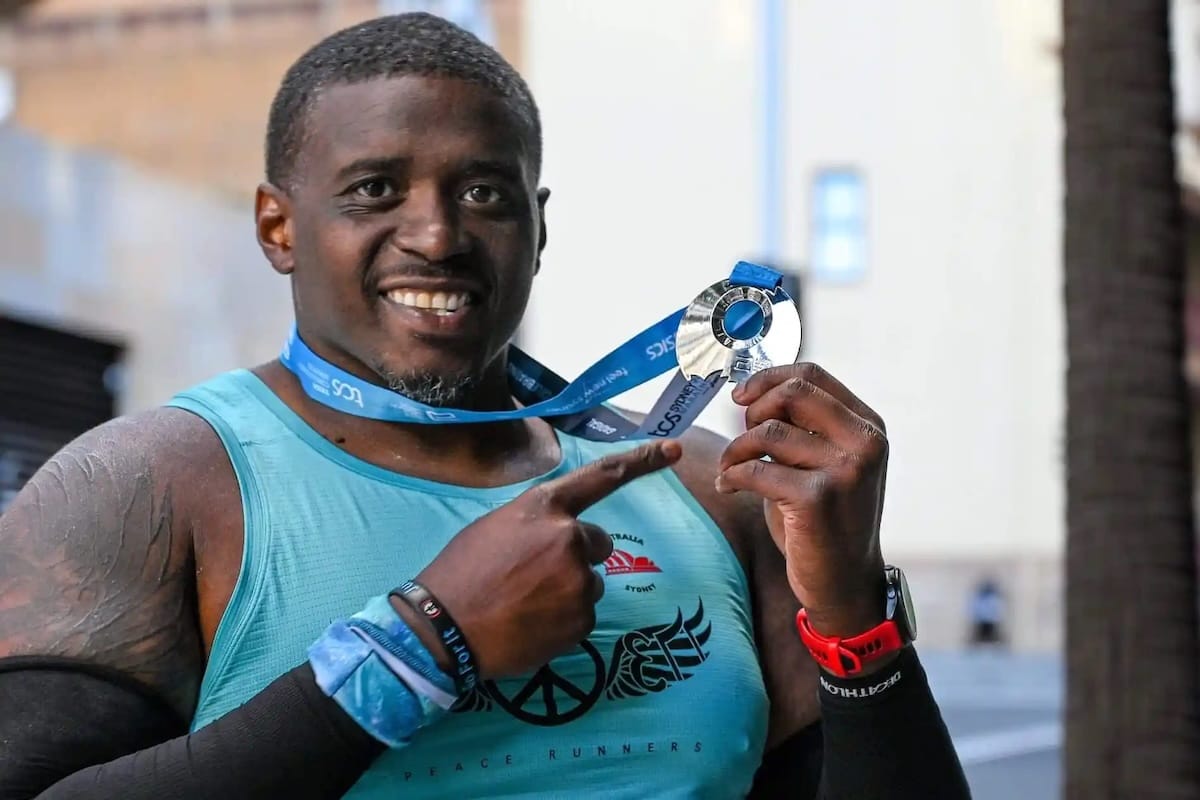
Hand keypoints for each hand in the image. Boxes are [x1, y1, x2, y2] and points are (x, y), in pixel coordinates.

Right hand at [409, 440, 681, 678]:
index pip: (602, 477)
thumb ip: (537, 524)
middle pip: (598, 545)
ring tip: (523, 604)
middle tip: (532, 578)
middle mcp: (569, 537)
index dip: (642, 461)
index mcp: (544, 507)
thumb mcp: (495, 528)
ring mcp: (578, 579)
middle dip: (575, 559)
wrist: (442, 629)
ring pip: (589, 584)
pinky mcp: (581, 619)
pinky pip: (583, 618)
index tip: (674, 450)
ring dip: (566, 594)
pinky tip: (529, 626)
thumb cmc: (460, 574)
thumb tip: (561, 536)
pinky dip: (562, 624)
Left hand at [716, 364, 888, 636]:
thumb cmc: (825, 520)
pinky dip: (731, 475)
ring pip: (768, 433)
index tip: (741, 396)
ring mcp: (845, 469)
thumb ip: (799, 428)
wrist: (845, 582)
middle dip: (754, 409)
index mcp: (867, 426)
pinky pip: (756, 469)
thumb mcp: (823, 463)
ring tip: (728, 470)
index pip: (812, 376)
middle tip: (740, 437)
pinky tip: (727, 485)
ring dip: (735, 450)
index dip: (768, 379)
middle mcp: (864, 443)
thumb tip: (749, 395)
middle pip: (793, 394)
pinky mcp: (817, 498)